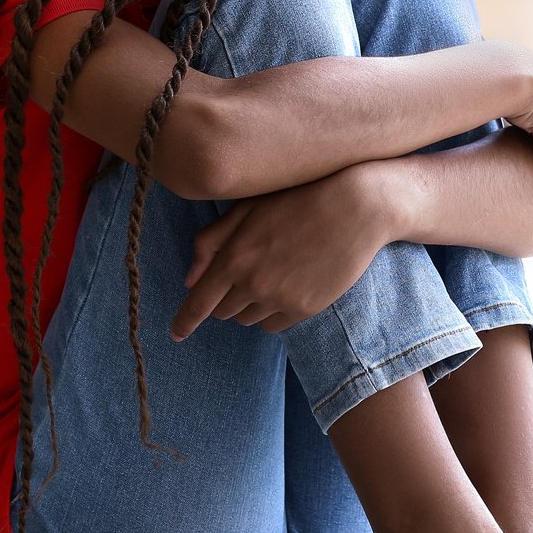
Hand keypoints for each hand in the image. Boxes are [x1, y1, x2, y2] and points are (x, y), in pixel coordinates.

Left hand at [170, 167, 391, 339]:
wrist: (357, 206)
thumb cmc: (298, 199)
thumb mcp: (248, 209)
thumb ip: (212, 241)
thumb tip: (189, 279)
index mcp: (234, 257)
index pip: (199, 302)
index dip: (184, 321)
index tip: (175, 334)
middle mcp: (253, 284)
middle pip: (223, 311)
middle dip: (225, 298)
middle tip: (245, 274)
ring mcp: (281, 299)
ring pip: (248, 319)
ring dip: (250, 305)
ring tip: (273, 274)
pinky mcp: (306, 308)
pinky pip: (274, 325)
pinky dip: (273, 313)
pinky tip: (289, 286)